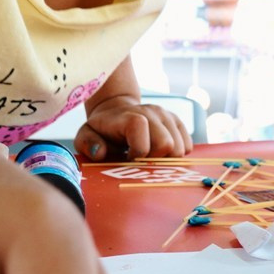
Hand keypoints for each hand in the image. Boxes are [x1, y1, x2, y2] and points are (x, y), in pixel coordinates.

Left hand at [75, 95, 190, 160]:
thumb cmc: (101, 130)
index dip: (138, 151)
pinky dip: (176, 156)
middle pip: (166, 144)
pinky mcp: (177, 122)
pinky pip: (187, 146)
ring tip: (149, 157)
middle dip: (153, 159)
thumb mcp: (85, 136)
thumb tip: (101, 153)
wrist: (117, 112)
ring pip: (180, 148)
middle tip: (141, 161)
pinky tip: (160, 154)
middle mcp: (152, 112)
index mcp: (129, 115)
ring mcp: (167, 116)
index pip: (140, 128)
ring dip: (165, 159)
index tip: (128, 159)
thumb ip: (87, 144)